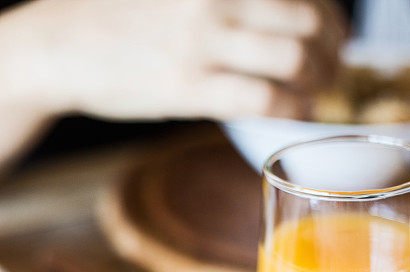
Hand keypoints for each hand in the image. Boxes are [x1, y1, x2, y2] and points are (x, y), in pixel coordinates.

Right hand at [3, 0, 346, 120]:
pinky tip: (293, 112)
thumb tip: (282, 22)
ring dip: (319, 82)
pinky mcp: (189, 87)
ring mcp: (202, 42)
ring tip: (315, 93)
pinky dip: (293, 109)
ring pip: (295, 58)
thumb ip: (231, 3)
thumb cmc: (127, 19)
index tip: (335, 36)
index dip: (332, 15)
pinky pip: (264, 98)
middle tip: (332, 70)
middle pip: (309, 20)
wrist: (64, 44)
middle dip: (334, 51)